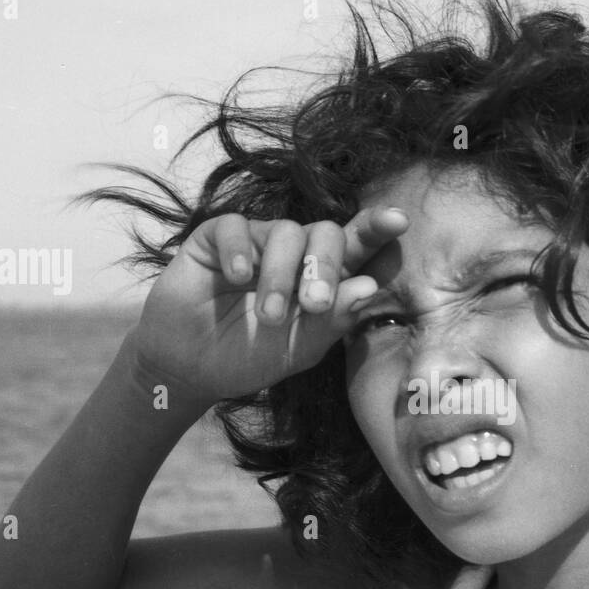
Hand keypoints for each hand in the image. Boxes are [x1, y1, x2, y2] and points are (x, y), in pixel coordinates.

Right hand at [131, 205, 407, 404]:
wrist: (190, 368)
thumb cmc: (251, 356)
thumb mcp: (299, 348)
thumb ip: (333, 319)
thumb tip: (367, 286)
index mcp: (324, 277)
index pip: (357, 247)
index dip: (377, 229)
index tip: (398, 220)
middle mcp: (295, 253)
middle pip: (326, 232)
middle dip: (324, 267)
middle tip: (313, 304)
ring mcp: (257, 242)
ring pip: (285, 232)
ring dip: (281, 276)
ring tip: (269, 316)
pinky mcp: (217, 238)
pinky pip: (237, 227)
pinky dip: (240, 251)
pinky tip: (237, 278)